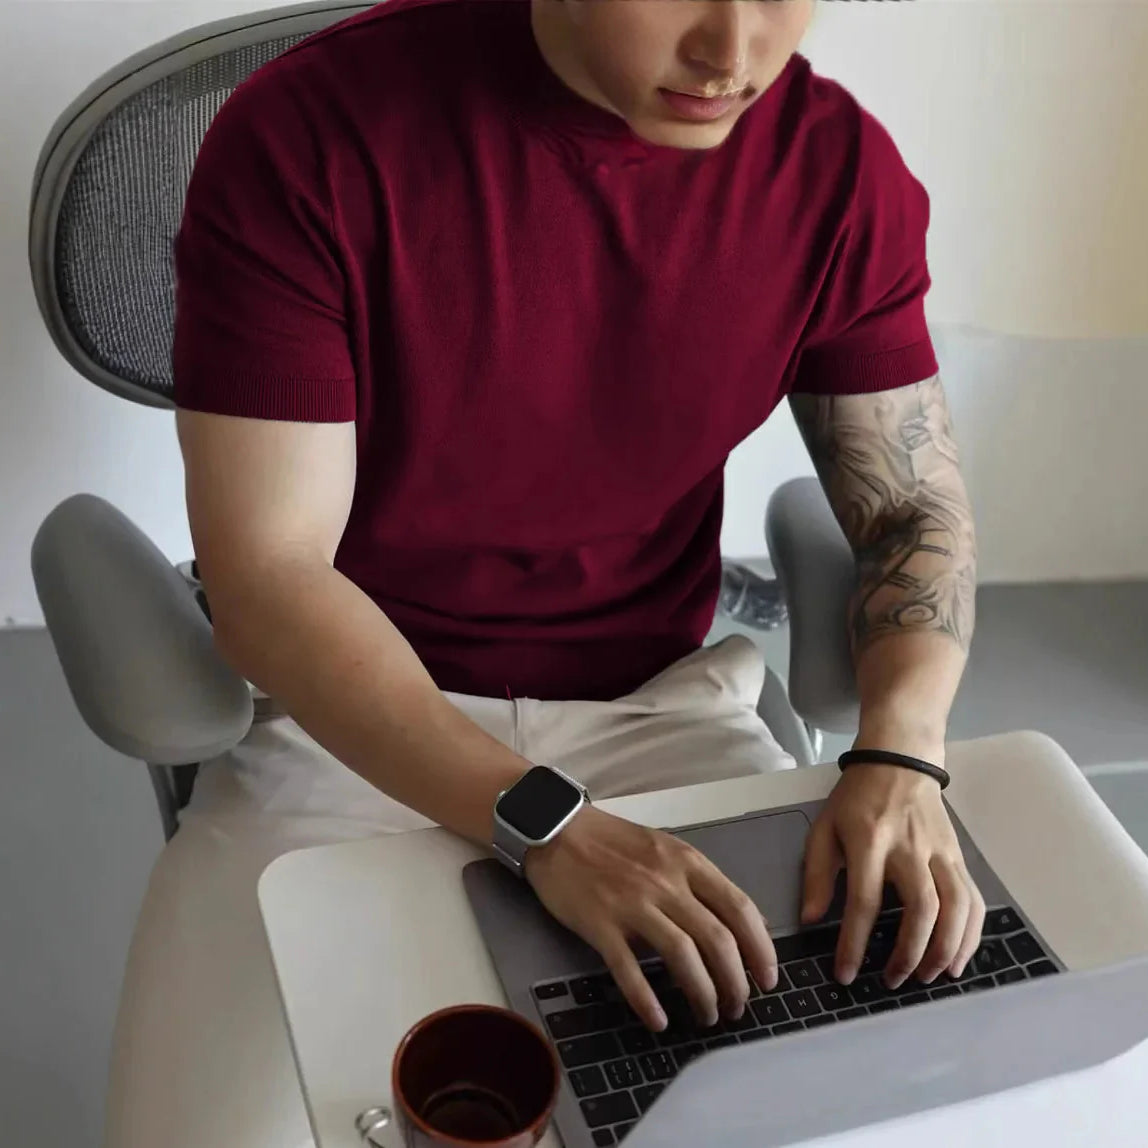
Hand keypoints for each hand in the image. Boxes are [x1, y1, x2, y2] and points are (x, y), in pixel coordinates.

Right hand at [524, 806, 777, 1030]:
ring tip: (707, 1015)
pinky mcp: (600, 923)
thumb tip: (741, 923)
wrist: (557, 829)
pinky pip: (628, 969)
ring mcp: (632, 903)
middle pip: (716, 939)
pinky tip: (658, 1020)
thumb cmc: (613, 842)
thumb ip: (700, 883)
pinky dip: (646, 1000)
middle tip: (738, 1006)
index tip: (768, 978)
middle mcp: (665, 882)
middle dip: (735, 982)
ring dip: (702, 993)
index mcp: (687, 862)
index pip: (739, 908)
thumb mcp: (666, 849)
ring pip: (681, 956)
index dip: (761, 948)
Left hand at [801, 763, 984, 987]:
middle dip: (909, 953)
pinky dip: (971, 934)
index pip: (864, 901)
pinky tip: (957, 959)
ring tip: (928, 976)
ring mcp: (940, 852)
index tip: (846, 974)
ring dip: (946, 949)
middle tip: (892, 981)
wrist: (899, 761)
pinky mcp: (958, 856)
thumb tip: (811, 920)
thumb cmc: (856, 798)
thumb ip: (817, 874)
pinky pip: (973, 900)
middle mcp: (909, 848)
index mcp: (869, 841)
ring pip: (956, 907)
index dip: (854, 943)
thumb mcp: (824, 827)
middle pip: (921, 908)